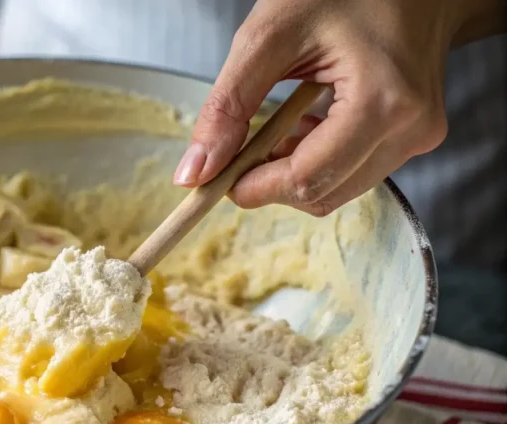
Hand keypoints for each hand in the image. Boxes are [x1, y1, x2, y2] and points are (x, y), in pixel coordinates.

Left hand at [173, 0, 500, 216]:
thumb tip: (196, 171)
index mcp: (382, 102)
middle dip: (272, 182)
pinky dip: (319, 161)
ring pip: (339, 189)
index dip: (255, 188)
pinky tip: (304, 126)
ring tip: (275, 128)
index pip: (307, 178)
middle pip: (324, 193)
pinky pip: (357, 171)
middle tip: (240, 150)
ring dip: (295, 172)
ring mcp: (420, 134)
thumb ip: (228, 106)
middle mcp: (412, 128)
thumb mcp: (268, 37)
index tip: (218, 178)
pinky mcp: (417, 134)